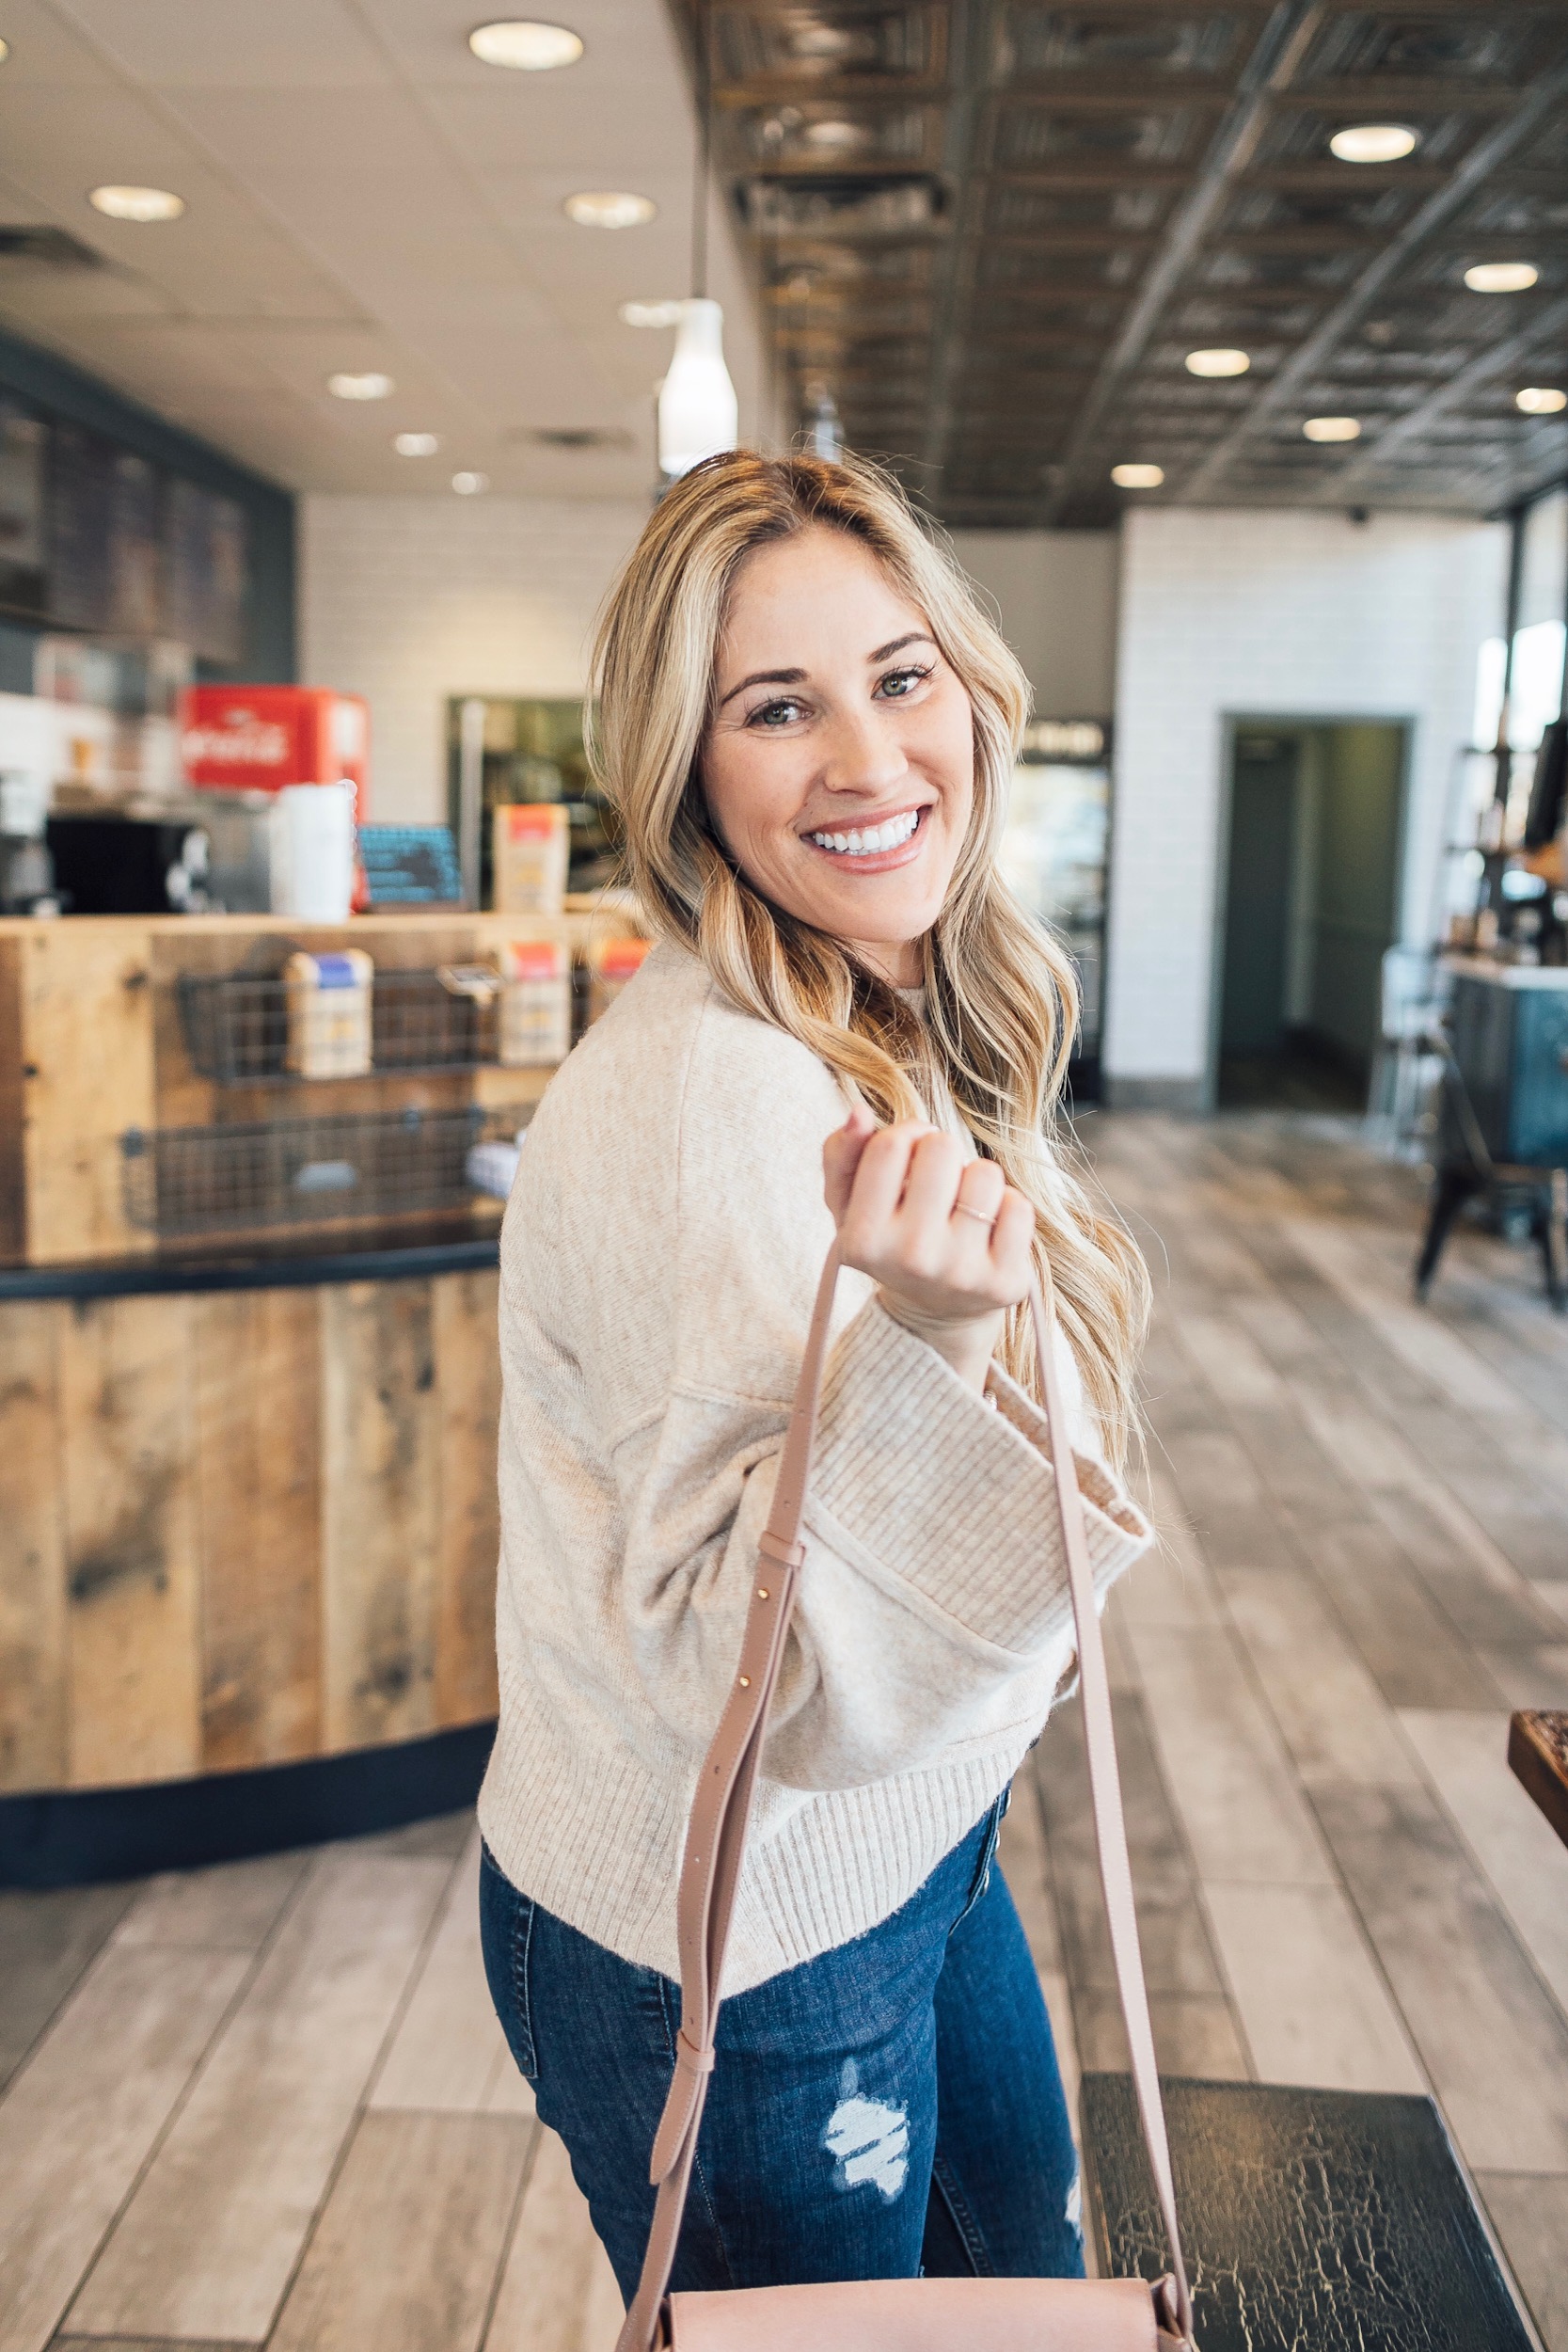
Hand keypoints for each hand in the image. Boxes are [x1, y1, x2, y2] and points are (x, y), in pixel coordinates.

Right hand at [823, 1108, 1034, 1389]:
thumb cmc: (890, 1239)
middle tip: (937, 1186)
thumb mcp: (850, 1204)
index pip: (891, 1144)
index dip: (906, 1135)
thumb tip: (858, 1114)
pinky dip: (1007, 1207)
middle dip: (941, 1155)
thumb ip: (841, 1154)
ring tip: (962, 1207)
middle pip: (941, 1148)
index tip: (909, 1155)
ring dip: (976, 1180)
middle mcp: (911, 1259)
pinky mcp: (1004, 1282)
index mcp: (862, 1240)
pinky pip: (1019, 1207)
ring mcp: (961, 1273)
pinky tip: (989, 1231)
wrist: (934, 1310)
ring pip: (985, 1174)